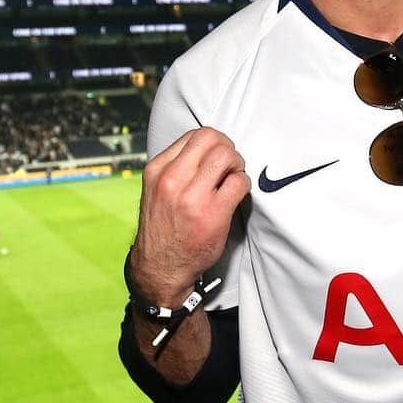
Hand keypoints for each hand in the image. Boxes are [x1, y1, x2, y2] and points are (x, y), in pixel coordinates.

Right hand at [129, 128, 250, 306]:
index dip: (214, 142)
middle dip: (227, 148)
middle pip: (211, 138)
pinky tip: (236, 194)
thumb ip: (177, 166)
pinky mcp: (212, 214)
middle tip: (229, 165)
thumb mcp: (158, 188)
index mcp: (157, 170)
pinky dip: (244, 184)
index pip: (195, 134)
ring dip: (237, 164)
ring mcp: (191, 198)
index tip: (217, 155)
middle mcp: (171, 180)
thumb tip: (210, 146)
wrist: (161, 267)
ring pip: (226, 156)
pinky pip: (239, 182)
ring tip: (233, 178)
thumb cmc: (164, 227)